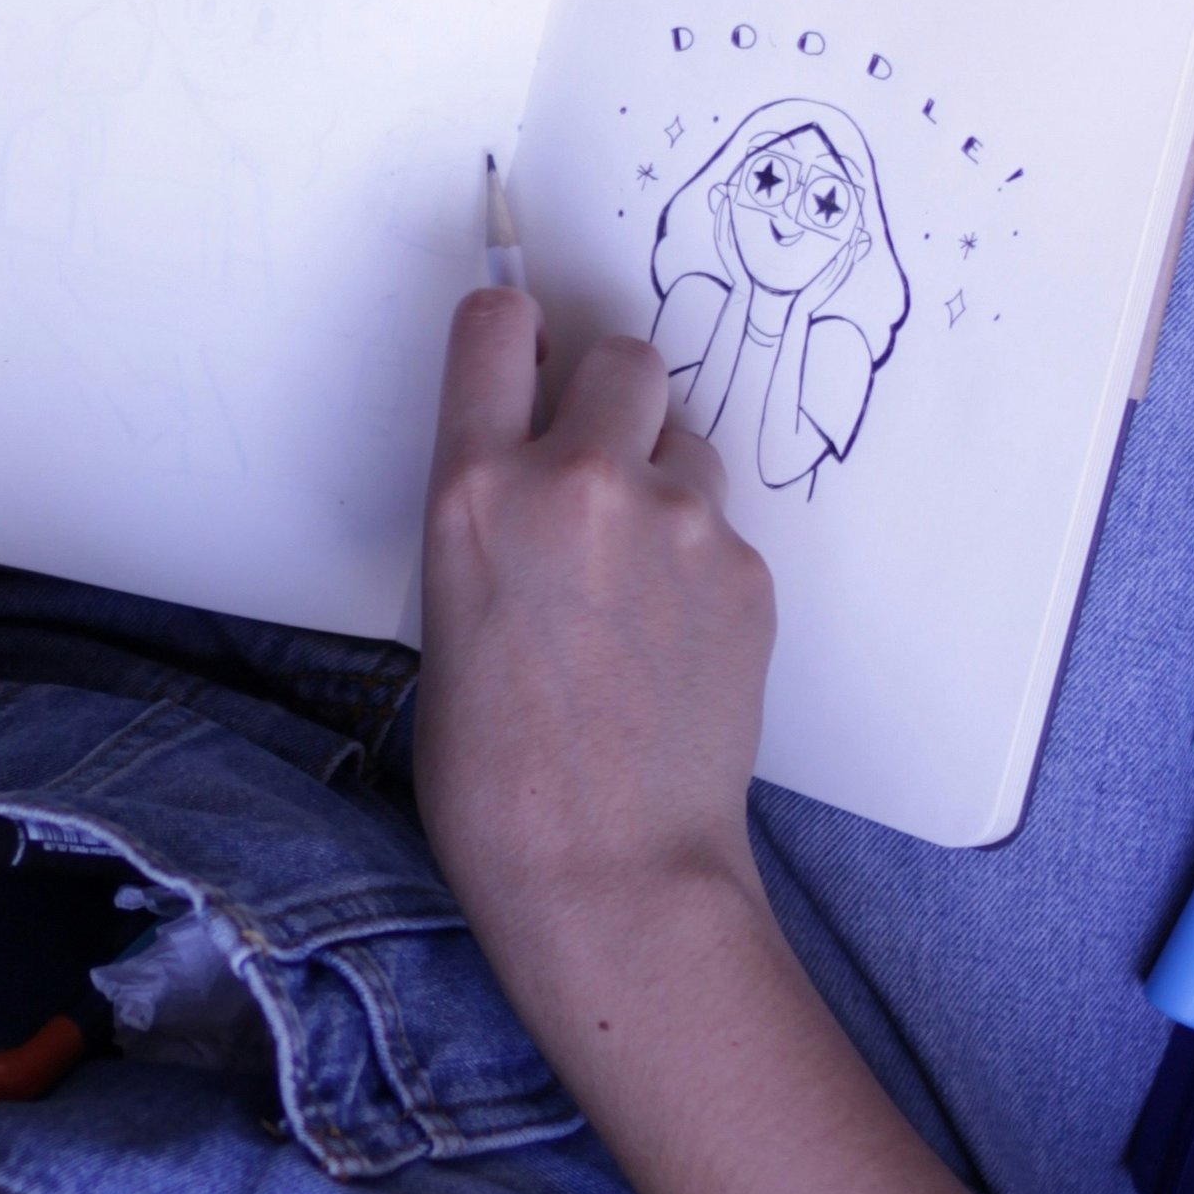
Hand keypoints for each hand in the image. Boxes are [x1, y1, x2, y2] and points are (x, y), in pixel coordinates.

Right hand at [412, 290, 773, 972]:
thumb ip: (492, 512)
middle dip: (610, 394)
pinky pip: (722, 523)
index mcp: (476, 490)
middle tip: (596, 464)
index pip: (496, 324)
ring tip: (635, 578)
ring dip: (663, 476)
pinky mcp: (745, 571)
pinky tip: (672, 639)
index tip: (522, 357)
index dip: (514, 335)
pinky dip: (699, 559)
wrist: (607, 868)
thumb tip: (536, 460)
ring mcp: (677, 523)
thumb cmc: (497, 774)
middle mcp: (579, 482)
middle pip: (623, 354)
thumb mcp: (448, 613)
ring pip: (687, 437)